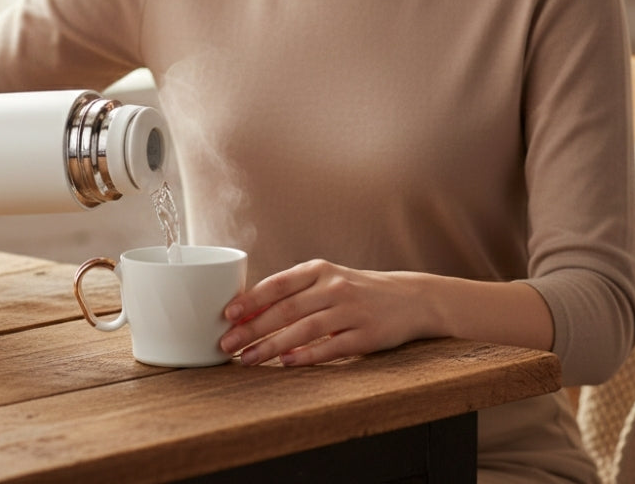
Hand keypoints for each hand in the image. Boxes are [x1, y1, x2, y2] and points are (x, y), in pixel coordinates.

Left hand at [218, 259, 418, 366]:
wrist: (407, 299)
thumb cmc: (354, 290)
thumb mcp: (325, 280)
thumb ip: (292, 292)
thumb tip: (247, 310)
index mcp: (319, 269)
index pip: (278, 283)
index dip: (251, 299)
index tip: (227, 314)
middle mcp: (334, 286)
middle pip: (286, 309)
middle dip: (252, 328)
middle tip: (227, 344)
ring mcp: (351, 310)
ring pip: (304, 329)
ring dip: (272, 346)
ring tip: (248, 359)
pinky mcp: (366, 335)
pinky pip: (331, 346)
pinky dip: (307, 356)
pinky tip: (286, 363)